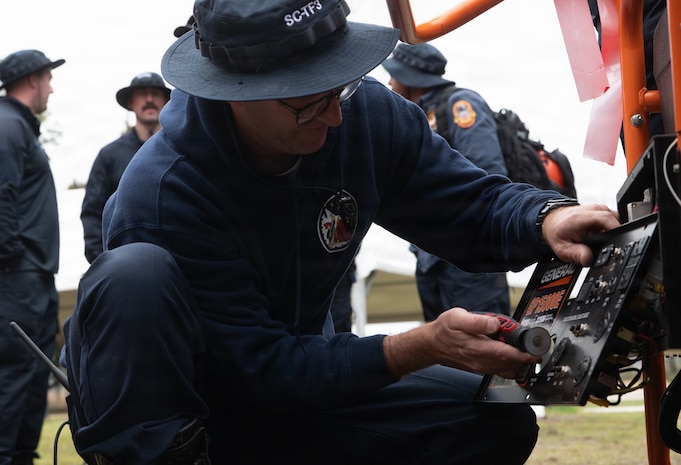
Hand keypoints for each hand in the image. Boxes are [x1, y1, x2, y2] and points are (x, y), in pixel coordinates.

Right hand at [383, 308, 538, 378]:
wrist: (430, 345)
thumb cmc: (444, 330)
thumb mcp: (457, 318)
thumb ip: (478, 321)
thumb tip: (496, 325)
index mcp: (480, 350)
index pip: (510, 355)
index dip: (528, 353)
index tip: (540, 348)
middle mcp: (483, 362)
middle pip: (514, 364)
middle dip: (529, 356)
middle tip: (537, 344)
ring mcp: (483, 367)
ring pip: (510, 369)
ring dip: (522, 361)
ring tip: (527, 347)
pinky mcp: (482, 368)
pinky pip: (503, 370)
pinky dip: (512, 363)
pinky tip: (512, 351)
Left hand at [541, 204, 619, 265]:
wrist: (551, 222)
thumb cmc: (556, 232)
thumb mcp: (562, 248)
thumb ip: (576, 254)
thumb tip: (588, 259)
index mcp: (581, 218)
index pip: (606, 218)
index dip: (616, 229)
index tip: (618, 240)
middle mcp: (591, 210)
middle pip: (614, 218)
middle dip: (615, 233)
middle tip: (606, 243)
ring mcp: (596, 209)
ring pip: (614, 218)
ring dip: (611, 230)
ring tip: (600, 239)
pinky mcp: (599, 211)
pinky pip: (611, 218)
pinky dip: (609, 227)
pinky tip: (600, 234)